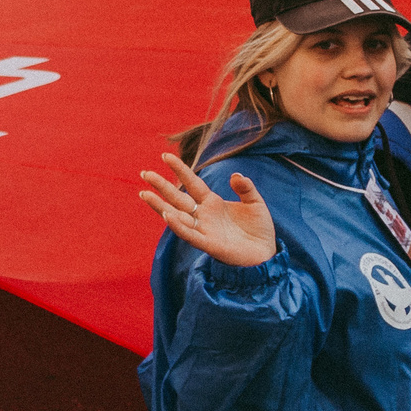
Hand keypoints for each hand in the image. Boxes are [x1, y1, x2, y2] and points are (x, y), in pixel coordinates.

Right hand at [139, 153, 274, 266]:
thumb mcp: (255, 203)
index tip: (166, 156)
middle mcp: (204, 215)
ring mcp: (204, 229)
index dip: (180, 169)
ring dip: (160, 205)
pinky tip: (168, 215)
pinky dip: (179, 226)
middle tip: (144, 172)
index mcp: (213, 203)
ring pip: (177, 216)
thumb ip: (246, 188)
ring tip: (144, 194)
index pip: (192, 183)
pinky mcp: (209, 244)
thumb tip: (235, 175)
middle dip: (161, 185)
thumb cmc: (259, 229)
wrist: (266, 254)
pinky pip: (190, 234)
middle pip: (177, 197)